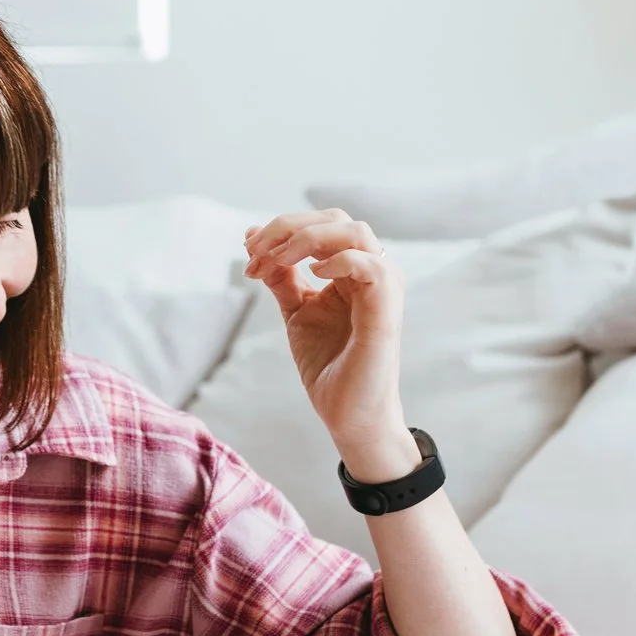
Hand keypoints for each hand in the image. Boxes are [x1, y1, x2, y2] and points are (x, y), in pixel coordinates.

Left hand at [243, 209, 418, 481]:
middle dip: (288, 227)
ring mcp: (383, 288)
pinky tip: (313, 276)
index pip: (322, 225)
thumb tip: (253, 239)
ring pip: (354, 232)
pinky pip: (371, 266)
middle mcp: (371, 272)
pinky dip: (339, 261)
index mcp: (351, 270)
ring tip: (277, 260)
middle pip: (336, 220)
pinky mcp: (387, 309)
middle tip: (254, 252)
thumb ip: (282, 277)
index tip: (248, 252)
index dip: (281, 230)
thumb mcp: (296, 311)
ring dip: (307, 238)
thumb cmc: (329, 365)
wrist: (348, 415)